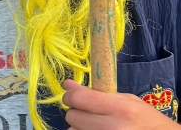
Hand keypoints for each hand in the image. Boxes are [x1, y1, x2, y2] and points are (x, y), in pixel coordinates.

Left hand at [62, 79, 177, 128]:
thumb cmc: (145, 118)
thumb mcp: (125, 100)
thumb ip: (95, 92)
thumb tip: (67, 85)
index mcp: (119, 109)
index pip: (78, 98)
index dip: (71, 96)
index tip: (73, 96)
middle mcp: (112, 127)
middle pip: (72, 117)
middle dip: (76, 112)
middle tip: (88, 112)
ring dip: (79, 126)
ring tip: (94, 124)